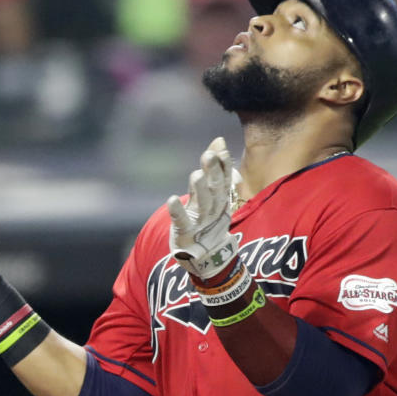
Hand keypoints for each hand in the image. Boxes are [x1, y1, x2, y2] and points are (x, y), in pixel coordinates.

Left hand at [166, 138, 238, 279]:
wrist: (208, 257)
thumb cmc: (209, 218)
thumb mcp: (215, 193)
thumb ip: (217, 167)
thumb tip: (219, 139)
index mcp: (221, 198)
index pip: (225, 178)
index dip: (223, 164)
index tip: (219, 147)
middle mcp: (213, 208)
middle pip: (214, 189)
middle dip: (213, 172)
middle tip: (208, 155)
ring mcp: (200, 221)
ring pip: (202, 203)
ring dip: (199, 189)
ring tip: (196, 175)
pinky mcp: (186, 232)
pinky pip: (182, 221)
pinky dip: (177, 211)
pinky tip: (172, 200)